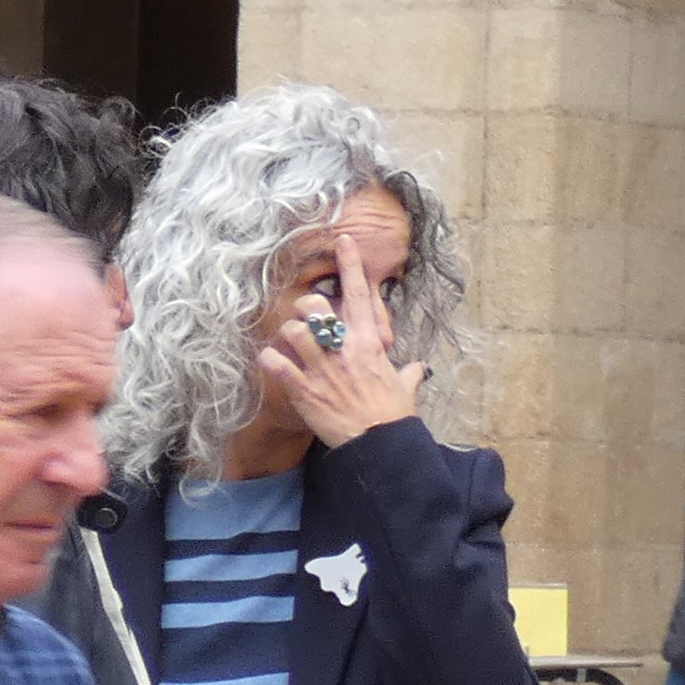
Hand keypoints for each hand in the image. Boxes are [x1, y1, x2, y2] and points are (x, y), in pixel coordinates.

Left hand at [246, 225, 426, 452]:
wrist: (379, 443)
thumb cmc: (392, 415)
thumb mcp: (404, 388)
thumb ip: (407, 373)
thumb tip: (415, 369)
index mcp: (370, 342)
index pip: (359, 294)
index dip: (350, 263)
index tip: (343, 240)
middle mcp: (344, 349)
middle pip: (315, 307)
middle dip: (305, 307)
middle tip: (304, 318)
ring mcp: (322, 368)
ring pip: (293, 330)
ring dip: (286, 333)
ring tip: (288, 343)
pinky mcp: (304, 390)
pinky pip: (277, 365)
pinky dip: (269, 360)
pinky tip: (269, 361)